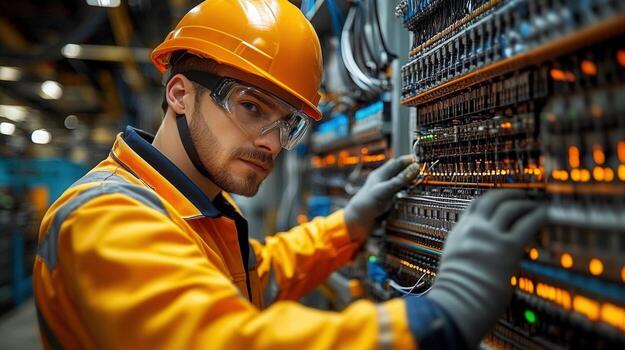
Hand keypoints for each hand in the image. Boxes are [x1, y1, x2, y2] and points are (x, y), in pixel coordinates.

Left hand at [344, 155, 419, 240]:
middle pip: (400, 172)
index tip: (420, 160)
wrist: (358, 222)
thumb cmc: (367, 204)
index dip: (408, 160)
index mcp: (380, 174)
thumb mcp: (384, 190)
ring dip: (410, 181)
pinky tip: (413, 193)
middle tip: (424, 170)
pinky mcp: (389, 201)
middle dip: (411, 170)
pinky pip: (401, 193)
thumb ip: (399, 180)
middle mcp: (383, 181)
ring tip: (421, 180)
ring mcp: (386, 191)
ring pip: (401, 182)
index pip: (396, 162)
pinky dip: (408, 191)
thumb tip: (414, 167)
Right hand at [425, 189, 546, 348]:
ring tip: (536, 204)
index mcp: (459, 232)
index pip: (474, 205)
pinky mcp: (508, 246)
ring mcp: (490, 236)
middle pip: (492, 199)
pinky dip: (538, 215)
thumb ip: (467, 249)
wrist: (458, 302)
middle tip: (522, 195)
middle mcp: (474, 229)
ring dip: (525, 203)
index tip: (502, 198)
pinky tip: (546, 213)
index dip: (490, 199)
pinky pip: (527, 223)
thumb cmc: (458, 292)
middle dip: (508, 194)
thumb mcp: (455, 262)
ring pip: (510, 207)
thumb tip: (482, 251)